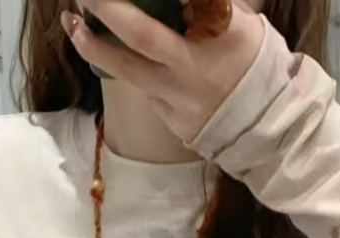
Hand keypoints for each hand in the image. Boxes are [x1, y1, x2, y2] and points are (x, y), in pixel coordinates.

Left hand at [63, 0, 264, 146]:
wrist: (267, 124)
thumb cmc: (254, 61)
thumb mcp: (244, 22)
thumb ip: (213, 6)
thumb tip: (182, 2)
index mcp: (221, 30)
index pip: (187, 3)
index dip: (138, 0)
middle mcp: (194, 63)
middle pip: (138, 32)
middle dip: (105, 6)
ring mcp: (179, 95)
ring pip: (125, 67)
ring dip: (91, 42)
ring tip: (72, 22)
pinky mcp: (170, 117)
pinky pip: (144, 88)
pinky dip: (128, 69)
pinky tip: (115, 55)